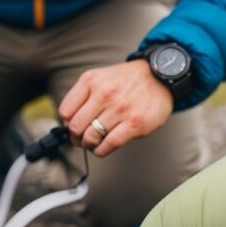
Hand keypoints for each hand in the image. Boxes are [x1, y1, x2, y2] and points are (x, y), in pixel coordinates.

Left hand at [58, 60, 173, 156]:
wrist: (160, 76)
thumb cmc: (128, 81)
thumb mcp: (100, 77)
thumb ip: (83, 95)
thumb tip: (68, 122)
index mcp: (91, 81)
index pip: (65, 112)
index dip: (67, 124)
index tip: (74, 126)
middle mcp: (104, 93)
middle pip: (75, 127)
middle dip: (76, 138)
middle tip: (83, 139)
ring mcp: (120, 109)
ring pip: (90, 137)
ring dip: (90, 145)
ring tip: (95, 142)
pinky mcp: (135, 123)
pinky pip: (109, 144)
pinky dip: (102, 151)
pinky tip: (103, 147)